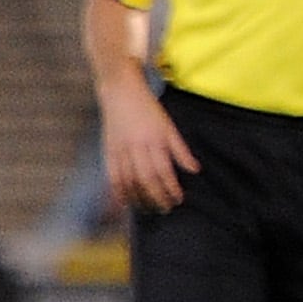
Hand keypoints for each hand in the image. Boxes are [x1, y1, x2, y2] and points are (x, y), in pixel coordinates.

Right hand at [99, 84, 196, 212]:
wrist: (120, 91)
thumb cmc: (147, 108)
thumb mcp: (169, 126)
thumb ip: (180, 150)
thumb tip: (194, 169)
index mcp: (154, 139)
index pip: (163, 171)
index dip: (170, 188)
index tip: (178, 199)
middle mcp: (137, 146)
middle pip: (145, 179)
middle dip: (156, 197)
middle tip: (164, 209)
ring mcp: (120, 149)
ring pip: (128, 180)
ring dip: (138, 198)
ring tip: (147, 209)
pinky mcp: (108, 150)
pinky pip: (112, 175)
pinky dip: (117, 191)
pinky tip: (123, 202)